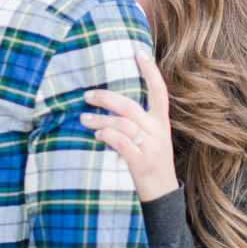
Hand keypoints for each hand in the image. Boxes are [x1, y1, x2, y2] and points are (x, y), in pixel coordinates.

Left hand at [80, 52, 178, 201]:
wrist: (162, 195)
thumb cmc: (150, 162)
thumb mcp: (152, 137)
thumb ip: (137, 120)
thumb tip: (111, 101)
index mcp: (161, 121)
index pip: (160, 90)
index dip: (150, 71)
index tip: (139, 52)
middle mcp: (158, 131)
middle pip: (130, 106)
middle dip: (106, 98)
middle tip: (87, 94)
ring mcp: (151, 147)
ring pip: (123, 124)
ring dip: (100, 119)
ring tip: (83, 118)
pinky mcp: (141, 162)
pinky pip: (123, 143)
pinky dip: (108, 135)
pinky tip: (97, 134)